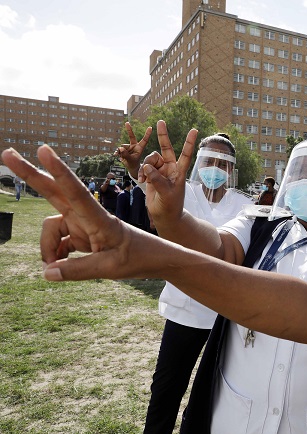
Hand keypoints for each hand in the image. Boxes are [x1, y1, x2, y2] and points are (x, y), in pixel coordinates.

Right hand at [1, 146, 147, 281]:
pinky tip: (58, 268)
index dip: (59, 172)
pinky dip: (54, 256)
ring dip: (47, 248)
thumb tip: (46, 272)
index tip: (44, 150)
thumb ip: (78, 270)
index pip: (75, 192)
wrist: (155, 259)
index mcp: (99, 219)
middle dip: (31, 175)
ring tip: (53, 267)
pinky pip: (57, 244)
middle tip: (7, 153)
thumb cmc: (139, 258)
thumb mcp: (111, 269)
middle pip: (54, 193)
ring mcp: (82, 224)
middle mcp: (87, 216)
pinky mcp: (80, 235)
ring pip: (51, 229)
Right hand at [114, 122, 151, 177]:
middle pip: (131, 136)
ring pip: (123, 146)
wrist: (131, 167)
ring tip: (122, 157)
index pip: (144, 140)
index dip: (147, 134)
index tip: (151, 127)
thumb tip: (120, 147)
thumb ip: (126, 154)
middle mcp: (134, 146)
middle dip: (129, 130)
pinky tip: (115, 155)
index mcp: (140, 148)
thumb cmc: (134, 164)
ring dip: (121, 151)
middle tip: (127, 123)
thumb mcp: (130, 160)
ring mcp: (129, 147)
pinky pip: (119, 149)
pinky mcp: (123, 149)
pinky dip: (117, 152)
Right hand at [138, 120, 197, 225]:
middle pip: (166, 148)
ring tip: (143, 180)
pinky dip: (141, 172)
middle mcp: (170, 168)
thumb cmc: (170, 206)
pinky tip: (140, 181)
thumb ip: (157, 180)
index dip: (189, 142)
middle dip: (163, 135)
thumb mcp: (166, 194)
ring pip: (151, 159)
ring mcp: (161, 171)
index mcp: (179, 172)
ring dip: (145, 167)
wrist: (164, 215)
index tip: (194, 130)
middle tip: (160, 122)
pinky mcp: (151, 175)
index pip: (185, 155)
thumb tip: (147, 167)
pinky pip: (144, 167)